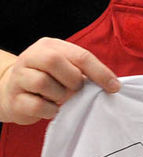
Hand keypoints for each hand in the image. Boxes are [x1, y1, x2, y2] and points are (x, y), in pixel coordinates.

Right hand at [0, 38, 119, 124]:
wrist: (13, 92)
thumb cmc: (49, 79)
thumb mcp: (66, 68)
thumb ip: (83, 70)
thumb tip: (111, 84)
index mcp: (49, 46)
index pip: (79, 55)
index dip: (100, 72)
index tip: (114, 87)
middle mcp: (31, 57)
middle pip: (54, 62)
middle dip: (73, 80)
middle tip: (76, 90)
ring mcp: (18, 77)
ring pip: (43, 82)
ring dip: (60, 95)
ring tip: (60, 98)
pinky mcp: (14, 99)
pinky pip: (37, 105)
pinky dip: (50, 110)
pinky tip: (51, 108)